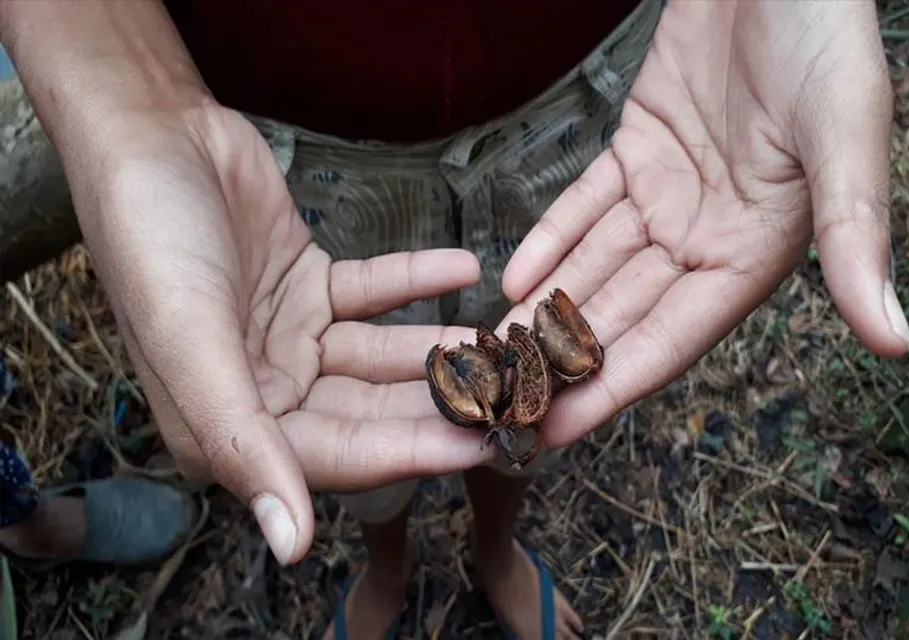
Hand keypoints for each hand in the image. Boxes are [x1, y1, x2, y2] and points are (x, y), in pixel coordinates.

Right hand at [72, 104, 493, 564]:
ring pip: (382, 354)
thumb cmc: (150, 238)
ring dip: (440, 345)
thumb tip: (289, 547)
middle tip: (514, 394)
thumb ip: (240, 442)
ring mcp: (292, 335)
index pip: (339, 454)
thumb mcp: (188, 341)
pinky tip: (463, 266)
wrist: (147, 133)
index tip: (487, 443)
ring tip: (505, 337)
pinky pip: (375, 291)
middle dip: (441, 403)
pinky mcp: (311, 285)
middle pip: (371, 409)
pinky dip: (417, 280)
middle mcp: (266, 388)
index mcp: (230, 423)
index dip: (414, 451)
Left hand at [500, 0, 908, 446]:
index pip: (674, 336)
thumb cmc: (823, 35)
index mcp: (757, 248)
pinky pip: (584, 206)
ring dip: (545, 308)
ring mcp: (669, 193)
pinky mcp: (637, 150)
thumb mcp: (844, 133)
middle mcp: (709, 232)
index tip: (558, 429)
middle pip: (623, 312)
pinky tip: (514, 279)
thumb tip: (894, 343)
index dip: (614, 385)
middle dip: (563, 358)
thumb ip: (855, 237)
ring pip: (596, 265)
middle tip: (501, 399)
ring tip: (492, 350)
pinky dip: (550, 240)